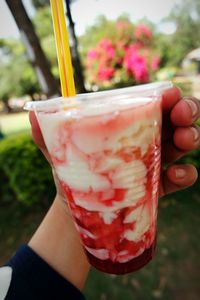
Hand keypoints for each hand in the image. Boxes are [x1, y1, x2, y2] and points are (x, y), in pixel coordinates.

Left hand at [29, 86, 199, 197]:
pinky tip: (175, 175)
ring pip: (185, 142)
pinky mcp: (161, 186)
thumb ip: (46, 134)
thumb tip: (32, 113)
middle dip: (187, 111)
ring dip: (191, 137)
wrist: (79, 209)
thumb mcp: (59, 152)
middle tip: (182, 115)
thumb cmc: (73, 173)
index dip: (167, 95)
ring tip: (183, 140)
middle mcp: (146, 138)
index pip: (153, 103)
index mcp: (127, 125)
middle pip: (177, 118)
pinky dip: (186, 174)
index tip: (169, 95)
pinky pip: (183, 177)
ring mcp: (157, 162)